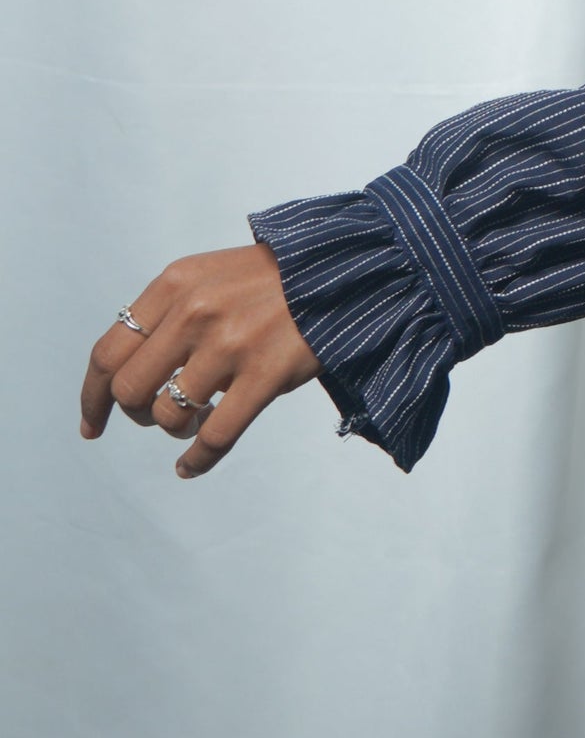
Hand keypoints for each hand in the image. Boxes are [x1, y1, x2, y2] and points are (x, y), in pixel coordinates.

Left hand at [79, 242, 321, 480]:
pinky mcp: (266, 373)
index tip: (93, 423)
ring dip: (175, 429)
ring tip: (196, 421)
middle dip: (136, 414)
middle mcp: (194, 312)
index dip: (93, 396)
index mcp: (174, 285)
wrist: (338, 271)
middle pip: (130, 389)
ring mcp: (230, 344)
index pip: (107, 352)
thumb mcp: (206, 276)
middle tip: (156, 416)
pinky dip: (197, 460)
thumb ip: (166, 313)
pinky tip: (191, 466)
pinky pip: (216, 435)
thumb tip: (127, 371)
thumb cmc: (269, 280)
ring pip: (168, 414)